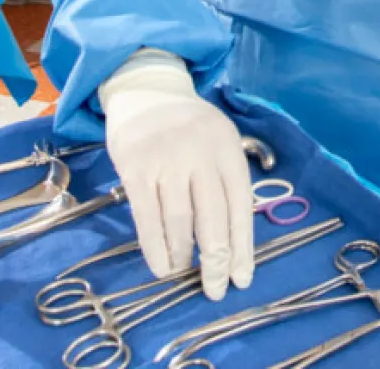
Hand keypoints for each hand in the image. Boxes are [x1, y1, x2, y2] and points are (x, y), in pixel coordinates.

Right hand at [100, 49, 253, 298]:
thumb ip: (226, 180)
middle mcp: (200, 153)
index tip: (242, 278)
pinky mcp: (135, 168)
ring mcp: (167, 160)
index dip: (244, 245)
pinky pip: (147, 217)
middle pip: (213, 217)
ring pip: (180, 221)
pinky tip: (162, 267)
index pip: (241, 203)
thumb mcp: (219, 140)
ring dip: (184, 256)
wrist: (146, 91)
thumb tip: (235, 240)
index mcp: (227, 148)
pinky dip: (156, 248)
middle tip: (216, 289)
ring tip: (184, 273)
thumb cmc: (189, 126)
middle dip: (217, 261)